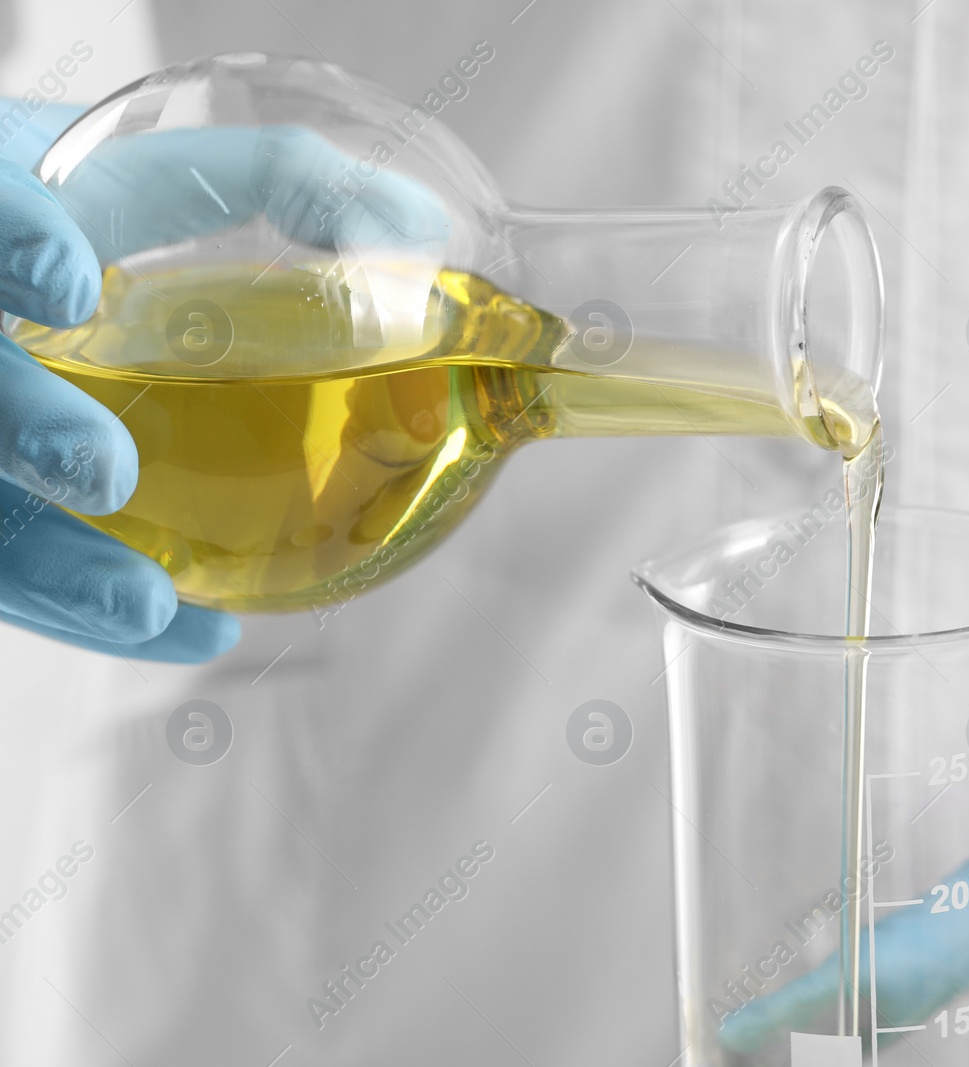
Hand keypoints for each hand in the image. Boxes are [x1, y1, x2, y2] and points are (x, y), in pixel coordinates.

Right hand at [0, 102, 236, 660]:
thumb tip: (416, 222)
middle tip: (103, 473)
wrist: (14, 273)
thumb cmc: (84, 216)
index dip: (15, 238)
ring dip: (49, 562)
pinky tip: (186, 632)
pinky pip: (10, 563)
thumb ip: (279, 183)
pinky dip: (87, 605)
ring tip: (143, 602)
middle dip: (19, 423)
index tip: (74, 285)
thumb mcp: (159, 179)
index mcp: (6, 212)